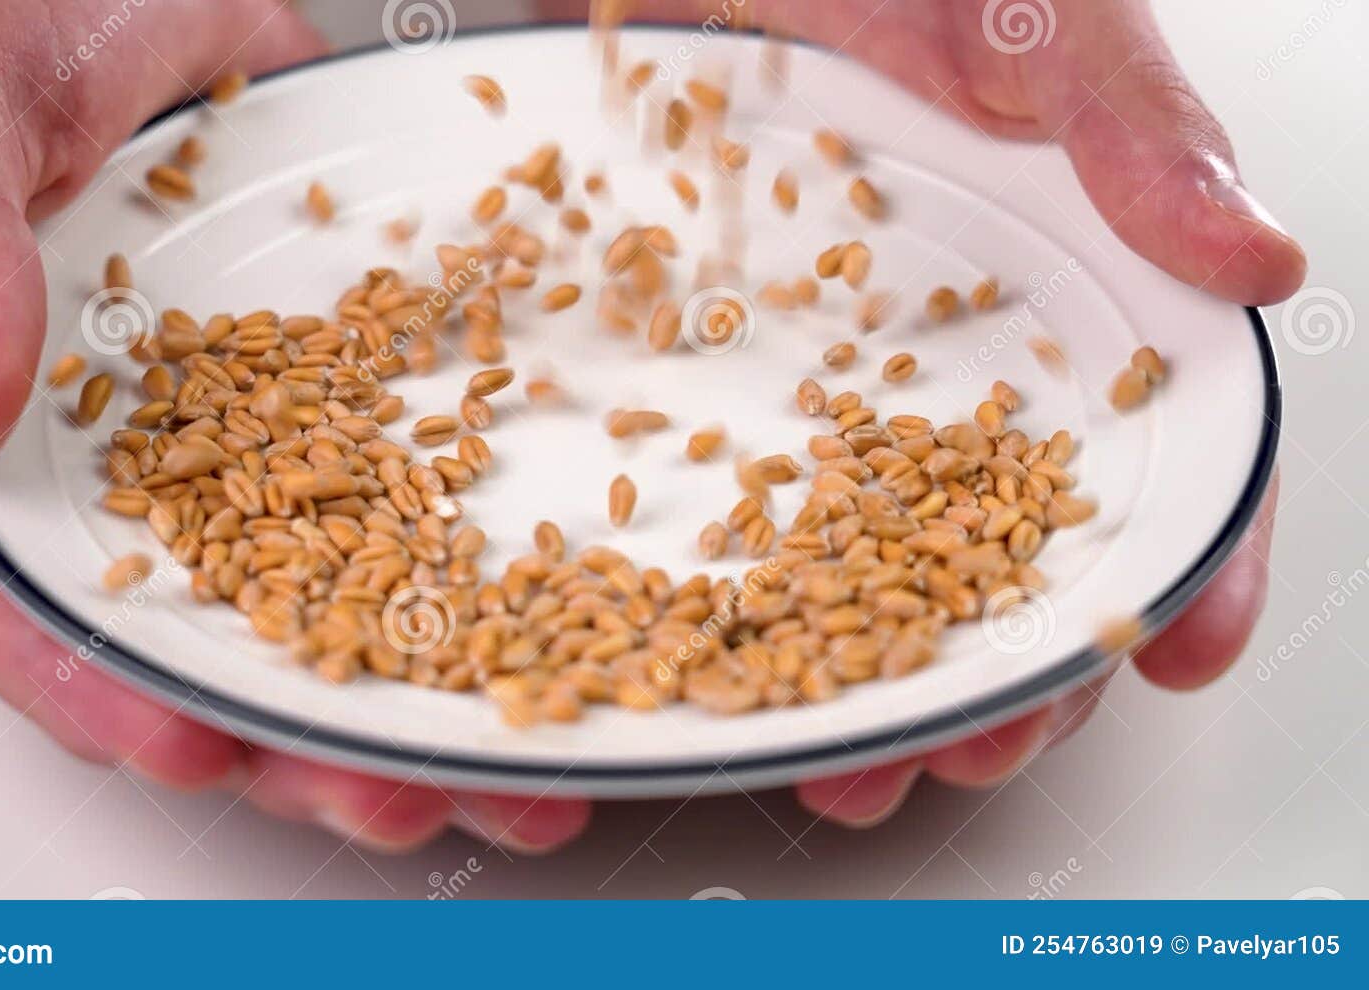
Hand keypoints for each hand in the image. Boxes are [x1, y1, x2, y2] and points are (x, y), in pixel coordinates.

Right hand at [0, 0, 588, 853]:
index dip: (82, 684)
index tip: (187, 743)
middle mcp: (55, 459)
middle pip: (152, 641)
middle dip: (272, 736)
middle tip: (385, 797)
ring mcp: (180, 442)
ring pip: (271, 600)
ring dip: (375, 696)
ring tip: (485, 769)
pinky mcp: (278, 408)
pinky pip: (355, 507)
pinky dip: (429, 577)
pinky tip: (514, 631)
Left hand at [539, 0, 1296, 823]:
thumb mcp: (1031, 14)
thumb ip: (1132, 125)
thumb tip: (1258, 260)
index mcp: (1040, 308)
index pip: (1131, 454)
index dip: (1169, 563)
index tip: (1167, 653)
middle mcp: (916, 376)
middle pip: (970, 557)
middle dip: (973, 671)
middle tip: (952, 751)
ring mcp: (791, 392)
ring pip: (822, 567)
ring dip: (821, 676)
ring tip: (809, 757)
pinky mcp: (678, 385)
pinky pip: (672, 508)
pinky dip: (665, 592)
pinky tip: (650, 656)